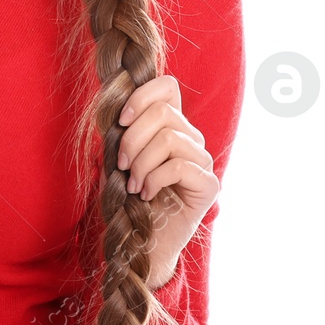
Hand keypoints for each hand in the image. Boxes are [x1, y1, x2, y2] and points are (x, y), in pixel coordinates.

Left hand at [114, 74, 217, 287]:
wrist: (139, 238)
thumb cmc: (127, 195)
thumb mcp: (118, 155)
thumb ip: (122, 129)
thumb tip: (115, 103)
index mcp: (171, 125)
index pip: (168, 87)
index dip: (141, 96)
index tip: (120, 121)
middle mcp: (192, 139)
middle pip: (163, 113)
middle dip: (132, 138)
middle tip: (121, 165)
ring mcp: (203, 161)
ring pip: (169, 138)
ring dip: (141, 163)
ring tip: (134, 185)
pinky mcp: (209, 184)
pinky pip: (178, 166)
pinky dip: (153, 179)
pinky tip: (146, 194)